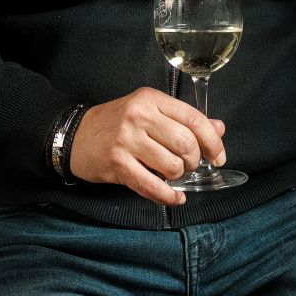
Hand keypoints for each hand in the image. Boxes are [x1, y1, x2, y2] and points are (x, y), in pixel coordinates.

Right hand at [68, 88, 227, 205]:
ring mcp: (127, 140)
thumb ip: (184, 119)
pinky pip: (152, 186)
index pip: (194, 118)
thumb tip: (218, 128)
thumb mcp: (150, 110)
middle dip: (195, 161)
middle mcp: (139, 116)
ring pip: (172, 165)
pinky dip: (168, 196)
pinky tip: (175, 197)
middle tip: (190, 165)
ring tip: (174, 174)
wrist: (76, 135)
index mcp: (151, 99)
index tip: (218, 155)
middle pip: (186, 143)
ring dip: (180, 176)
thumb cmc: (117, 123)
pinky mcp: (117, 164)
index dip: (212, 141)